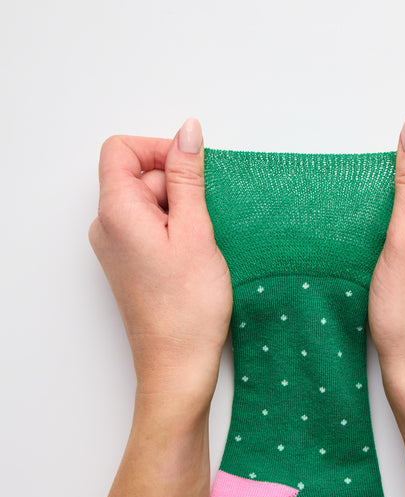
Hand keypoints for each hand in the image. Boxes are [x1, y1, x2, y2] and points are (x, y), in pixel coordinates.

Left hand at [89, 118, 231, 417]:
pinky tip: (196, 254)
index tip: (193, 171)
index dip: (159, 150)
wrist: (178, 364)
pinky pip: (151, 227)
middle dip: (177, 186)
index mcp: (116, 212)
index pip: (121, 150)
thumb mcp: (196, 231)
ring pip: (149, 203)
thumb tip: (187, 132)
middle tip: (205, 220)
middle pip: (138, 176)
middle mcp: (107, 226)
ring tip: (203, 243)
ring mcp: (118, 246)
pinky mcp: (132, 263)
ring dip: (181, 210)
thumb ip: (188, 177)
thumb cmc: (188, 306)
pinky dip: (176, 229)